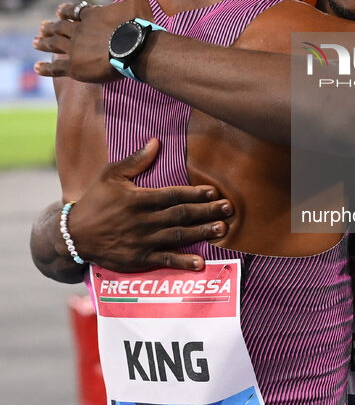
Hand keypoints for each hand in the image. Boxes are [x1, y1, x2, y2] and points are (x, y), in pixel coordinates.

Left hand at [33, 0, 151, 81]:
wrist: (136, 48)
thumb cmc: (138, 24)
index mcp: (92, 16)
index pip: (75, 12)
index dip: (67, 11)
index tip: (58, 11)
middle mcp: (79, 31)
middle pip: (61, 27)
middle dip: (51, 27)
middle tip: (42, 27)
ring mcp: (75, 49)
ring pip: (55, 44)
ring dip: (45, 42)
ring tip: (35, 42)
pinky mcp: (75, 67)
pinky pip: (57, 68)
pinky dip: (46, 68)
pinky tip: (36, 68)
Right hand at [68, 139, 232, 271]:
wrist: (74, 235)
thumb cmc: (95, 201)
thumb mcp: (110, 176)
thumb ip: (135, 161)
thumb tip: (156, 141)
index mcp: (139, 199)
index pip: (173, 195)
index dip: (195, 193)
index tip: (214, 191)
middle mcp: (144, 220)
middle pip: (181, 215)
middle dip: (207, 211)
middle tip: (229, 209)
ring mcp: (143, 241)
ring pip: (178, 235)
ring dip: (202, 232)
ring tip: (222, 229)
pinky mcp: (139, 259)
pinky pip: (165, 260)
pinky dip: (183, 262)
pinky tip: (200, 263)